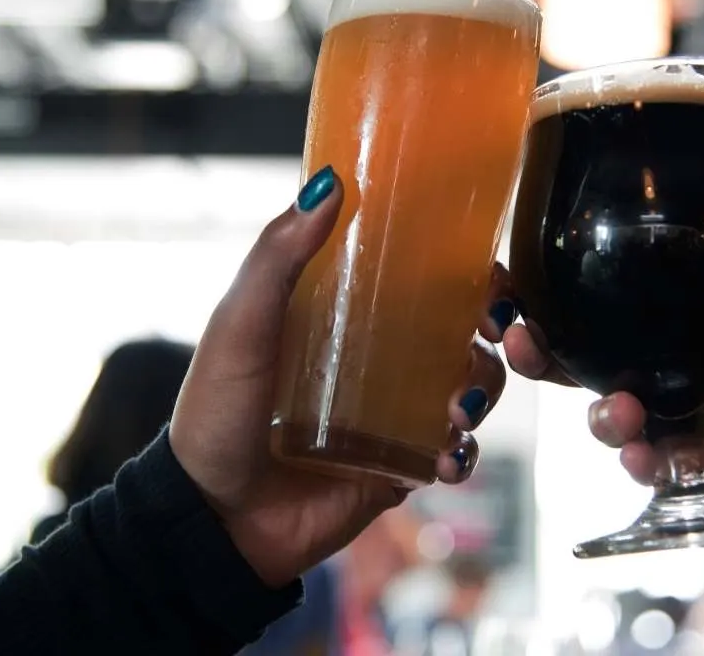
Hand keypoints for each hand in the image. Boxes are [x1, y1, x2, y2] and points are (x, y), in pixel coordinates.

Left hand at [169, 166, 512, 587]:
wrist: (210, 518)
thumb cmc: (215, 413)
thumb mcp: (240, 324)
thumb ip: (278, 256)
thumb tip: (327, 184)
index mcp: (343, 316)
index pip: (418, 279)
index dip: (464, 271)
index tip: (488, 270)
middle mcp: (376, 361)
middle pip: (460, 333)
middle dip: (492, 333)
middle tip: (493, 336)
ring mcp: (391, 416)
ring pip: (468, 391)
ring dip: (481, 391)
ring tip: (459, 408)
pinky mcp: (397, 468)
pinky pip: (451, 456)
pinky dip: (461, 454)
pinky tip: (444, 456)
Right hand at [504, 174, 703, 649]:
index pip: (626, 288)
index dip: (572, 281)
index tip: (529, 268)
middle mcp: (687, 356)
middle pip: (595, 349)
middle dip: (546, 349)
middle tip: (522, 337)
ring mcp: (691, 407)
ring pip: (611, 406)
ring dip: (596, 410)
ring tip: (615, 411)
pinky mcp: (703, 457)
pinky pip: (653, 458)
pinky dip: (639, 459)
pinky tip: (647, 455)